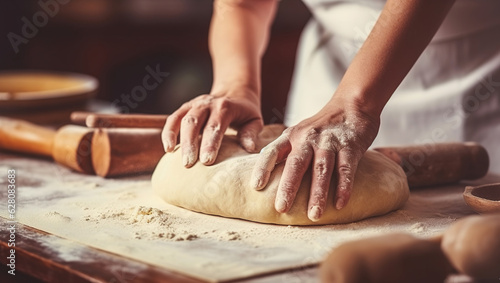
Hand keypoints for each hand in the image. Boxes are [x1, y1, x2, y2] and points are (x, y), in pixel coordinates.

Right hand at [162, 88, 262, 166]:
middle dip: (190, 143)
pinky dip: (168, 132)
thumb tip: (249, 148)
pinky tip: (168, 148)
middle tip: (188, 164)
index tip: (207, 161)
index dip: (210, 143)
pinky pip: (173, 118)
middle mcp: (208, 103)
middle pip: (195, 121)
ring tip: (175, 158)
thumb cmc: (245, 112)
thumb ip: (251, 133)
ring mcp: (195, 104)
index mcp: (225, 106)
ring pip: (182, 119)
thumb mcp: (254, 120)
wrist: (235, 91)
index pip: (216, 125)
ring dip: (176, 138)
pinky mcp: (186, 108)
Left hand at [250, 98, 379, 220]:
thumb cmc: (321, 128)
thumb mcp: (299, 134)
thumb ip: (286, 152)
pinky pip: (345, 169)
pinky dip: (343, 187)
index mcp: (291, 136)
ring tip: (313, 215)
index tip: (256, 186)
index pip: (273, 151)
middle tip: (281, 208)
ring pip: (321, 169)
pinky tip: (339, 204)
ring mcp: (329, 142)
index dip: (263, 168)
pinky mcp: (350, 146)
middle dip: (288, 187)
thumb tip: (267, 178)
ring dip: (317, 193)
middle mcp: (308, 138)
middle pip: (296, 163)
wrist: (352, 107)